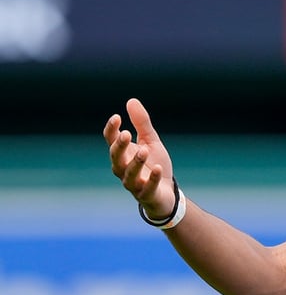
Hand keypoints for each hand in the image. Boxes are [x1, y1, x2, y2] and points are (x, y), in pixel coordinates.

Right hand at [103, 98, 174, 217]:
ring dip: (136, 162)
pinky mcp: (146, 195)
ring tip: (144, 150)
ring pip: (129, 174)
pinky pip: (147, 187)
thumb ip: (142, 123)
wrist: (166, 193)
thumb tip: (131, 100)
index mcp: (123, 155)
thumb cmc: (154, 164)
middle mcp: (123, 169)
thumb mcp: (150, 141)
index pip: (111, 141)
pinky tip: (157, 168)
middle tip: (127, 134)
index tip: (117, 117)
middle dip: (120, 147)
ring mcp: (134, 184)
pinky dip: (151, 178)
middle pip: (116, 158)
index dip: (112, 130)